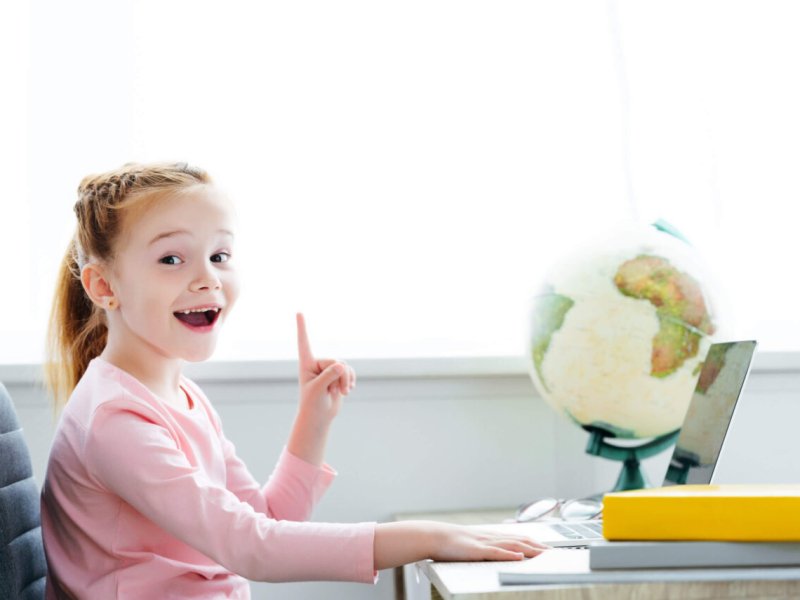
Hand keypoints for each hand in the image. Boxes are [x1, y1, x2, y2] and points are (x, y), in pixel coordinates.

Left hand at [296, 312, 355, 423]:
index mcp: (306, 363)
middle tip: (334, 391)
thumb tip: (341, 365)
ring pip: (345, 367)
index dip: (302, 327)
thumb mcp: (318, 390)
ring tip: (340, 392)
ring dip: (346, 381)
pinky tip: (346, 390)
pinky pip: (350, 371)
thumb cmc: (313, 404)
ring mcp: (329, 369)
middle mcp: (317, 363)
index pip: (304, 342)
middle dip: (340, 377)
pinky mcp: (338, 376)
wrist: (319, 418)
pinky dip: (351, 380)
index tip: (298, 312)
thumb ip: (329, 376)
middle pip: (336, 361)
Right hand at [427, 522, 548, 562]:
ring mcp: (484, 543)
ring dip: (529, 549)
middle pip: (519, 540)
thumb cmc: (450, 543)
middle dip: (537, 546)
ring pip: (511, 545)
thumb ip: (485, 548)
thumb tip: (498, 553)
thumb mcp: (471, 545)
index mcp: (490, 536)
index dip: (533, 542)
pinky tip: (519, 556)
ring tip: (544, 554)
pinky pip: (495, 552)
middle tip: (553, 552)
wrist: (434, 536)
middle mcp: (490, 537)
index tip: (547, 547)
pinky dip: (509, 554)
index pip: (517, 538)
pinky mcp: (476, 550)